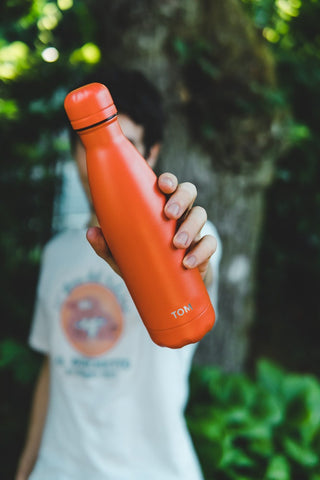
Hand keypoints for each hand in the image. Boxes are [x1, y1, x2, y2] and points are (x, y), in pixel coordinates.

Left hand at [86, 172, 216, 281]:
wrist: (164, 286)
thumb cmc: (142, 261)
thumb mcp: (123, 255)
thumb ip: (107, 245)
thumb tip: (90, 232)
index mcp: (160, 206)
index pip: (168, 185)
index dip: (168, 180)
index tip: (163, 184)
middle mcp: (180, 213)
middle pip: (189, 192)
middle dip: (181, 198)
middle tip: (169, 214)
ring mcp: (194, 229)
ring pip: (201, 214)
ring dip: (191, 226)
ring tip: (178, 243)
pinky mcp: (204, 249)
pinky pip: (210, 243)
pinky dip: (202, 251)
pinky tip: (187, 262)